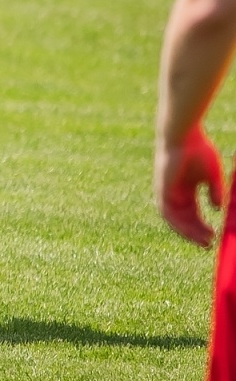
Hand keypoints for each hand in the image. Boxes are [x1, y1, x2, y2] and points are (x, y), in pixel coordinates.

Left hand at [156, 124, 226, 247]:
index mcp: (186, 189)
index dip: (202, 226)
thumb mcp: (212, 175)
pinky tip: (190, 231)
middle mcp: (174, 192)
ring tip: (203, 241)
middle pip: (184, 219)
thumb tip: (218, 209)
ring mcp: (166, 191)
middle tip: (209, 244)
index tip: (215, 237)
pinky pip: (167, 211)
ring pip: (174, 219)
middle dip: (196, 233)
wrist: (183, 136)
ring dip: (188, 232)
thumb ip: (215, 192)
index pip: (193, 213)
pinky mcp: (161, 189)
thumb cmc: (199, 150)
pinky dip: (177, 222)